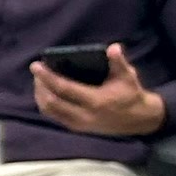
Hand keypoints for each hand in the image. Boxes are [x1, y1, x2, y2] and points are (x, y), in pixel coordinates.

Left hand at [30, 46, 166, 137]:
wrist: (139, 119)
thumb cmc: (131, 94)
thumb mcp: (128, 76)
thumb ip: (118, 62)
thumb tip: (113, 47)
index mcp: (95, 101)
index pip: (64, 89)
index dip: (48, 77)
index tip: (36, 66)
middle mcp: (84, 115)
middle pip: (51, 102)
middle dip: (40, 86)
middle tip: (37, 72)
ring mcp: (79, 124)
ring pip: (49, 111)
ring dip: (40, 95)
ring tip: (39, 80)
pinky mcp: (77, 128)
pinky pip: (54, 116)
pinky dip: (46, 104)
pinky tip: (45, 92)